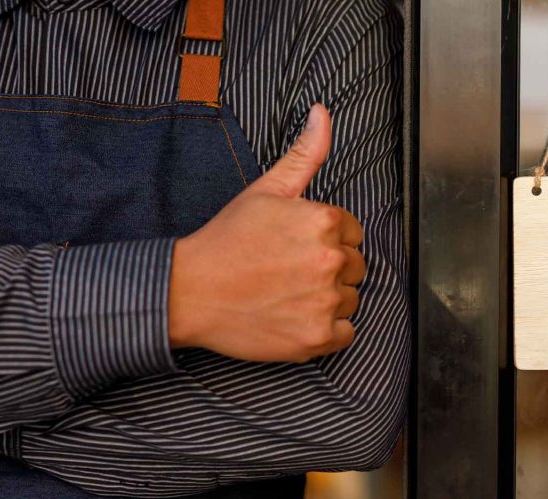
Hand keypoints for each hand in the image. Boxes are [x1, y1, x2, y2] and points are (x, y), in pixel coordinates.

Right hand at [168, 104, 365, 361]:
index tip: (295, 247)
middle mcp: (331, 260)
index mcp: (324, 221)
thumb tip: (323, 113)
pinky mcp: (318, 336)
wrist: (191, 292)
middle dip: (329, 268)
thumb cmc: (227, 241)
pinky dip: (326, 330)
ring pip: (351, 299)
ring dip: (328, 299)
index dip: (325, 239)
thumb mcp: (266, 190)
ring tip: (288, 293)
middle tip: (288, 271)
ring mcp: (325, 301)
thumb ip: (304, 154)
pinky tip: (295, 316)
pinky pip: (346, 333)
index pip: (351, 232)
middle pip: (355, 266)